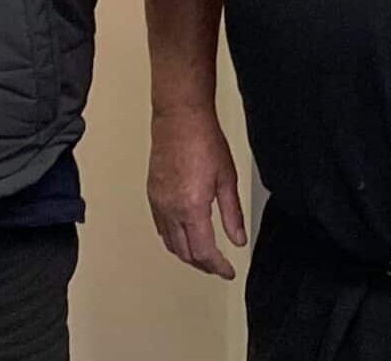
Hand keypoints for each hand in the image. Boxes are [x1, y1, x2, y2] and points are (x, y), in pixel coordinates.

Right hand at [148, 106, 248, 278]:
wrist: (180, 118)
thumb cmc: (204, 141)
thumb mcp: (227, 179)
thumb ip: (232, 214)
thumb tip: (238, 239)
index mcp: (192, 208)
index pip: (204, 251)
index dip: (217, 266)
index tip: (228, 271)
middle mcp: (170, 209)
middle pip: (185, 252)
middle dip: (203, 264)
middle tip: (218, 267)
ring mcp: (158, 202)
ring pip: (169, 242)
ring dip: (187, 254)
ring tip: (204, 257)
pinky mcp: (152, 194)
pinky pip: (160, 227)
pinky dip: (173, 239)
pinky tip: (184, 236)